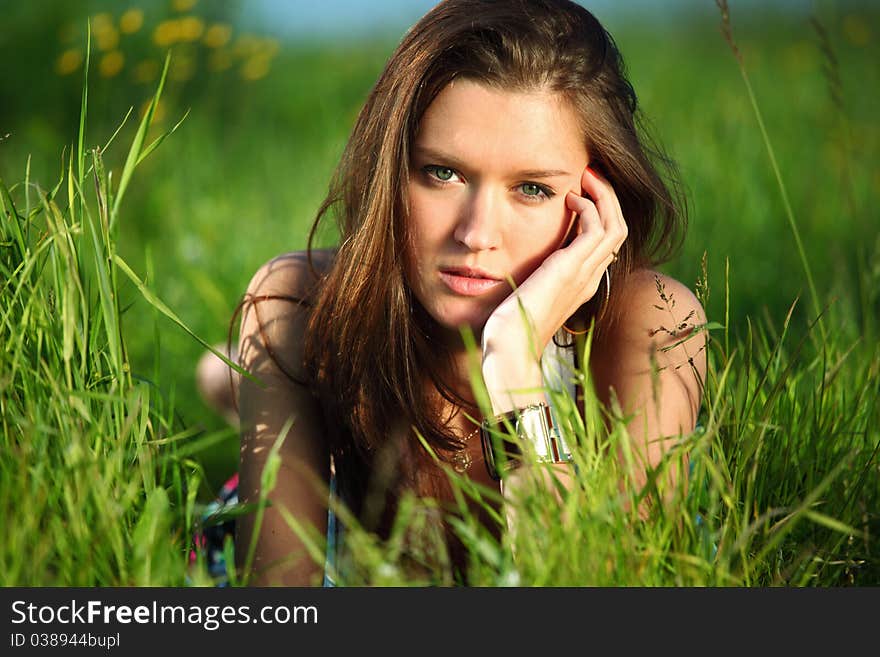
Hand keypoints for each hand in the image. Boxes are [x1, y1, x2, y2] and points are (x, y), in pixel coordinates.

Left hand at [481, 165, 627, 409]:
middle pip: (616, 229)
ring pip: (615, 224)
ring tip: (586, 175)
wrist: (510, 350)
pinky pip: (597, 227)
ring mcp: (585, 274)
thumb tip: (514, 265)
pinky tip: (570, 197)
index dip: (598, 214)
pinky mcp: (573, 268)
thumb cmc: (508, 330)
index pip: (604, 243)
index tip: (579, 192)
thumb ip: (527, 279)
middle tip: (589, 174)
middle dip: (607, 198)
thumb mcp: (522, 296)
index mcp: (580, 285)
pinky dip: (590, 205)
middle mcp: (589, 279)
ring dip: (603, 195)